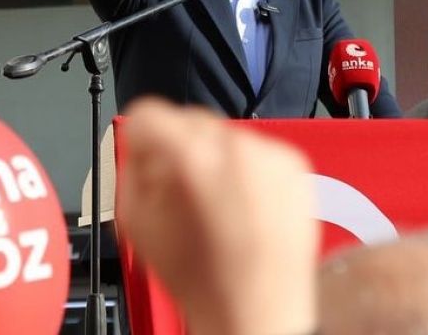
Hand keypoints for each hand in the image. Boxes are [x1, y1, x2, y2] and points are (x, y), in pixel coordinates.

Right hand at [115, 99, 317, 334]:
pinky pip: (259, 152)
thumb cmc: (205, 282)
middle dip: (179, 148)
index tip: (142, 151)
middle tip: (179, 188)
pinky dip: (248, 171)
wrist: (259, 313)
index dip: (139, 136)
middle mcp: (237, 148)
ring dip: (215, 159)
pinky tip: (243, 207)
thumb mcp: (138, 224)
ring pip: (226, 135)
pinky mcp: (296, 167)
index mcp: (194, 158)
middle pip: (190, 120)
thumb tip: (140, 148)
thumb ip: (132, 171)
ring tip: (216, 206)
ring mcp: (272, 156)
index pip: (149, 113)